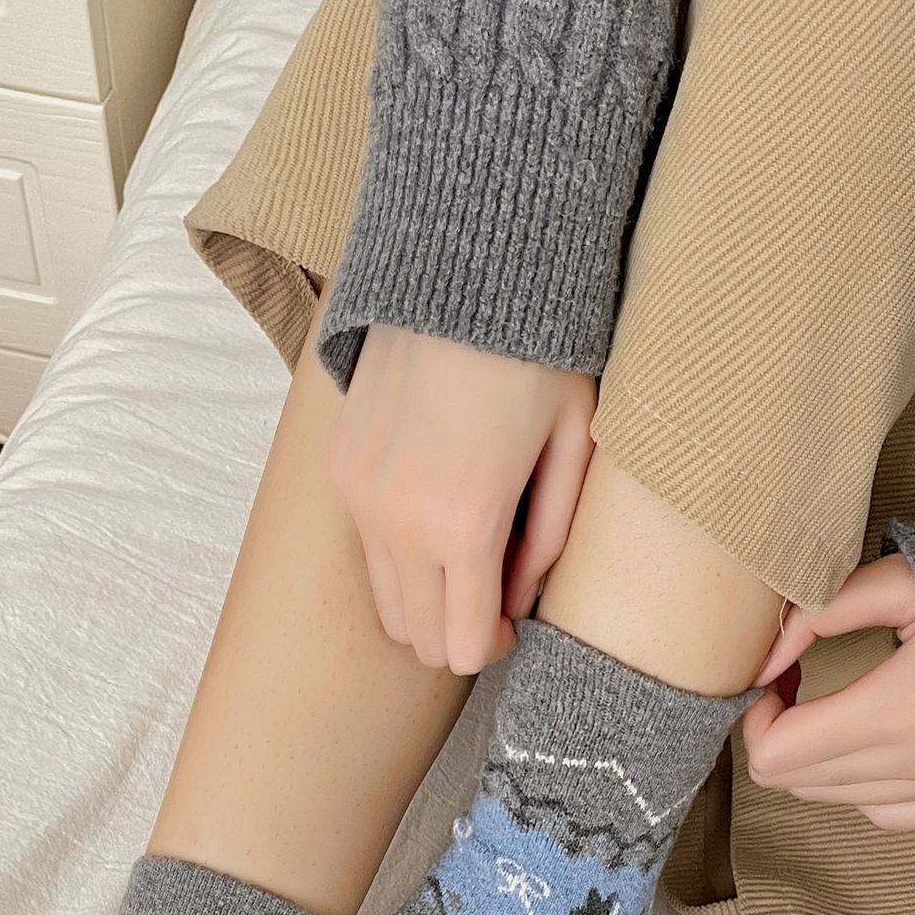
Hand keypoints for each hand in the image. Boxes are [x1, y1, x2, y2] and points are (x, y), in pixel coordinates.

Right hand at [331, 325, 596, 674]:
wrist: (461, 266)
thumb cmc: (535, 352)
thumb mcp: (573, 445)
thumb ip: (548, 539)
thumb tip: (516, 602)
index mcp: (466, 524)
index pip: (462, 646)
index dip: (492, 648)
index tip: (512, 624)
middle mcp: (400, 522)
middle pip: (418, 638)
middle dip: (456, 634)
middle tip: (490, 602)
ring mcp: (360, 497)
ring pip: (384, 603)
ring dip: (423, 601)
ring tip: (462, 562)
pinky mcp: (341, 470)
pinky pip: (365, 550)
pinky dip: (396, 558)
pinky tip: (431, 517)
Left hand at [742, 555, 914, 831]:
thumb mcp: (911, 580)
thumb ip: (823, 611)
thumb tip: (764, 660)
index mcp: (904, 708)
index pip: (778, 751)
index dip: (756, 719)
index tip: (771, 684)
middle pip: (795, 781)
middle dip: (778, 734)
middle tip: (794, 688)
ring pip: (832, 799)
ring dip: (815, 757)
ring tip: (834, 705)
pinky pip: (882, 813)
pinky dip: (861, 784)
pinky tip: (873, 742)